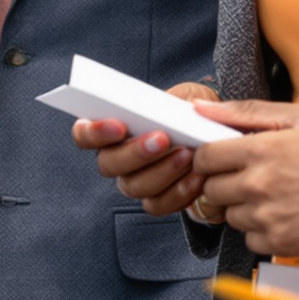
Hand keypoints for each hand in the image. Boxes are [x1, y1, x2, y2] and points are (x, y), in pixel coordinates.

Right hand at [71, 82, 220, 216]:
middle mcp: (116, 160)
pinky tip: (197, 176)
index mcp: (111, 130)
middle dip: (136, 152)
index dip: (94, 132)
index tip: (119, 125)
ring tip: (186, 154)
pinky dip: (180, 191)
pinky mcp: (157, 202)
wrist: (214, 141)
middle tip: (162, 139)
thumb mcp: (184, 95)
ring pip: (134, 186)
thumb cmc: (191, 115)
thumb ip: (172, 100)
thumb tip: (168, 108)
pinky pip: (159, 204)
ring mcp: (133, 183)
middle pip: (108, 164)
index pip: (84, 134)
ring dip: (162, 171)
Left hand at [189, 101, 298, 257]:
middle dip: (224, 180)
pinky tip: (282, 214)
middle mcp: (261, 185)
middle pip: (212, 189)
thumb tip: (205, 110)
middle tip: (249, 174)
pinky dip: (260, 230)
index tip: (219, 157)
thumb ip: (248, 111)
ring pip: (229, 216)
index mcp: (262, 149)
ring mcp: (270, 217)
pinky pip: (249, 240)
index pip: (205, 156)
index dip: (209, 155)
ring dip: (243, 206)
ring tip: (273, 194)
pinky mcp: (281, 243)